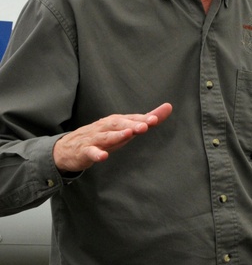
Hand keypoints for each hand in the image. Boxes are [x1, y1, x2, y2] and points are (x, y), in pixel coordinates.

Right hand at [52, 103, 172, 172]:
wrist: (69, 147)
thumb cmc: (104, 136)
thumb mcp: (126, 128)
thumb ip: (147, 119)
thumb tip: (169, 107)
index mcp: (116, 121)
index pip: (132, 119)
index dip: (143, 119)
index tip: (156, 118)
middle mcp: (106, 127)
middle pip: (119, 124)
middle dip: (132, 124)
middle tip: (145, 126)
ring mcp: (94, 139)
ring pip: (106, 136)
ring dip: (117, 135)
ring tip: (128, 134)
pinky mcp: (84, 151)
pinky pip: (90, 152)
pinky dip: (96, 154)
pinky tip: (103, 157)